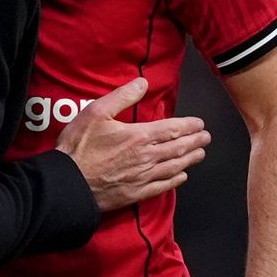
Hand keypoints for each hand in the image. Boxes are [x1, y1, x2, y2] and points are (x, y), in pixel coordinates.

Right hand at [54, 77, 210, 211]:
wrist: (70, 183)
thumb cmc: (79, 145)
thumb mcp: (96, 112)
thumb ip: (122, 96)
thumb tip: (143, 83)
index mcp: (139, 136)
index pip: (172, 129)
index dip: (189, 126)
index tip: (200, 124)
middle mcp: (147, 158)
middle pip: (178, 148)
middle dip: (195, 142)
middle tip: (206, 138)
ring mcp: (143, 177)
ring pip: (174, 167)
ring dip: (190, 160)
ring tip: (200, 154)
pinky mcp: (137, 193)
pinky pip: (163, 186)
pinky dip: (175, 181)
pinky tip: (181, 177)